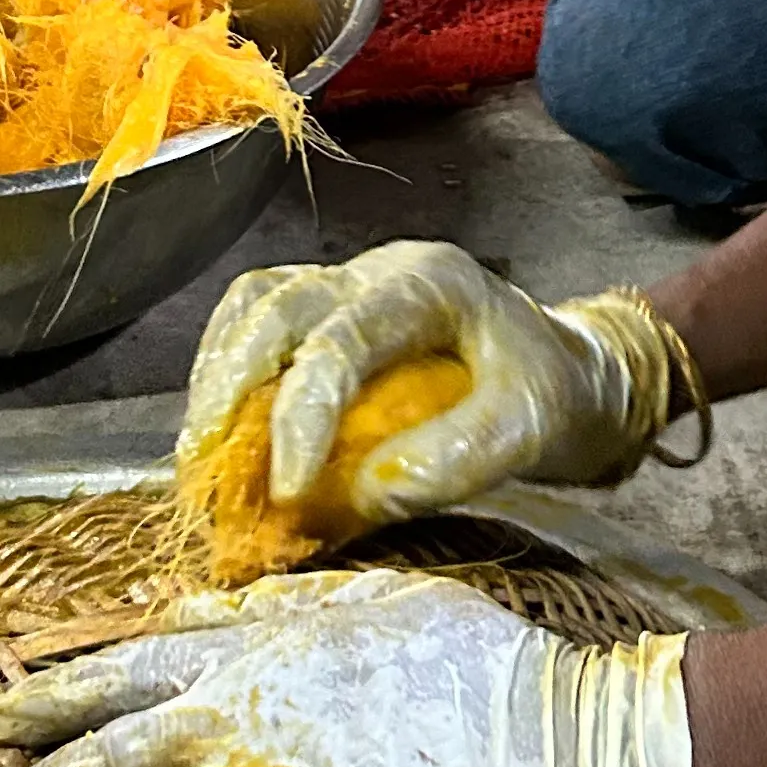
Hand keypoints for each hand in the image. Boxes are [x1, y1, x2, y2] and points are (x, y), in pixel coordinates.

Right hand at [181, 239, 683, 527]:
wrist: (568, 371)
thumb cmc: (552, 395)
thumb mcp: (531, 430)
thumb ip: (457, 459)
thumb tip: (365, 494)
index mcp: (432, 285)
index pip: (343, 341)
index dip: (303, 416)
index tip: (284, 492)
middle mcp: (380, 272)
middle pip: (277, 305)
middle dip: (229, 385)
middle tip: (201, 466)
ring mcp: (352, 285)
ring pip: (255, 305)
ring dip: (217, 377)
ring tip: (197, 455)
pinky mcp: (332, 314)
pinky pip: (258, 325)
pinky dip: (228, 375)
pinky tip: (222, 434)